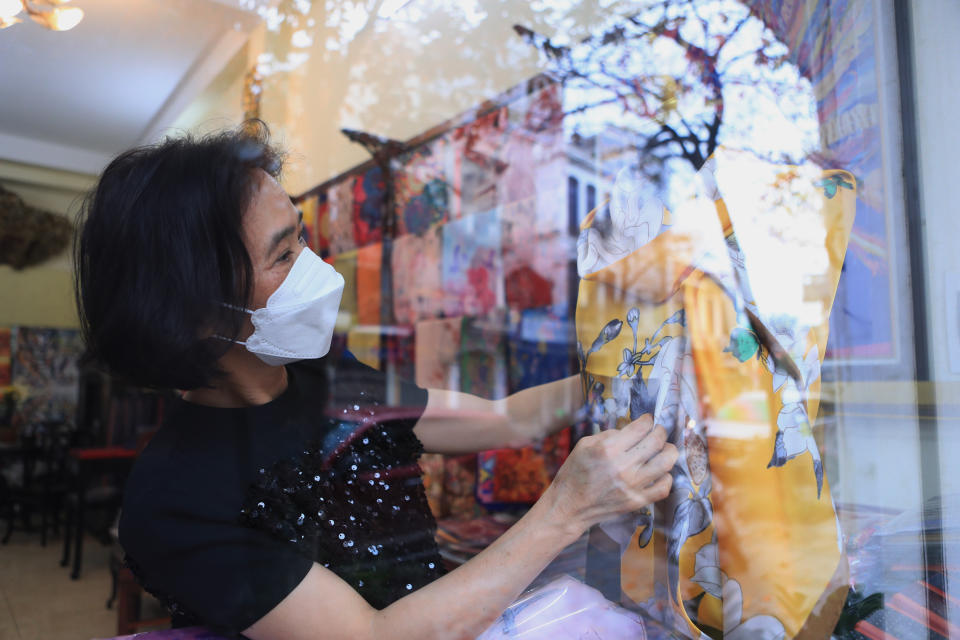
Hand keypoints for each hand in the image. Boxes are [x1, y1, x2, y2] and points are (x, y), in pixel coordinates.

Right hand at [542, 414, 677, 536]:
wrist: (569, 506)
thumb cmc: (574, 473)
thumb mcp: (584, 444)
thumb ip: (610, 434)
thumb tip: (632, 430)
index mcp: (608, 449)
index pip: (641, 427)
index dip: (648, 420)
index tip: (648, 420)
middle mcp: (622, 466)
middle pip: (657, 441)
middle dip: (661, 431)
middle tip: (658, 430)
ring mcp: (632, 486)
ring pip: (666, 462)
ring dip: (669, 451)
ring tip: (665, 449)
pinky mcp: (637, 501)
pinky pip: (664, 487)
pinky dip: (667, 477)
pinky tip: (660, 472)